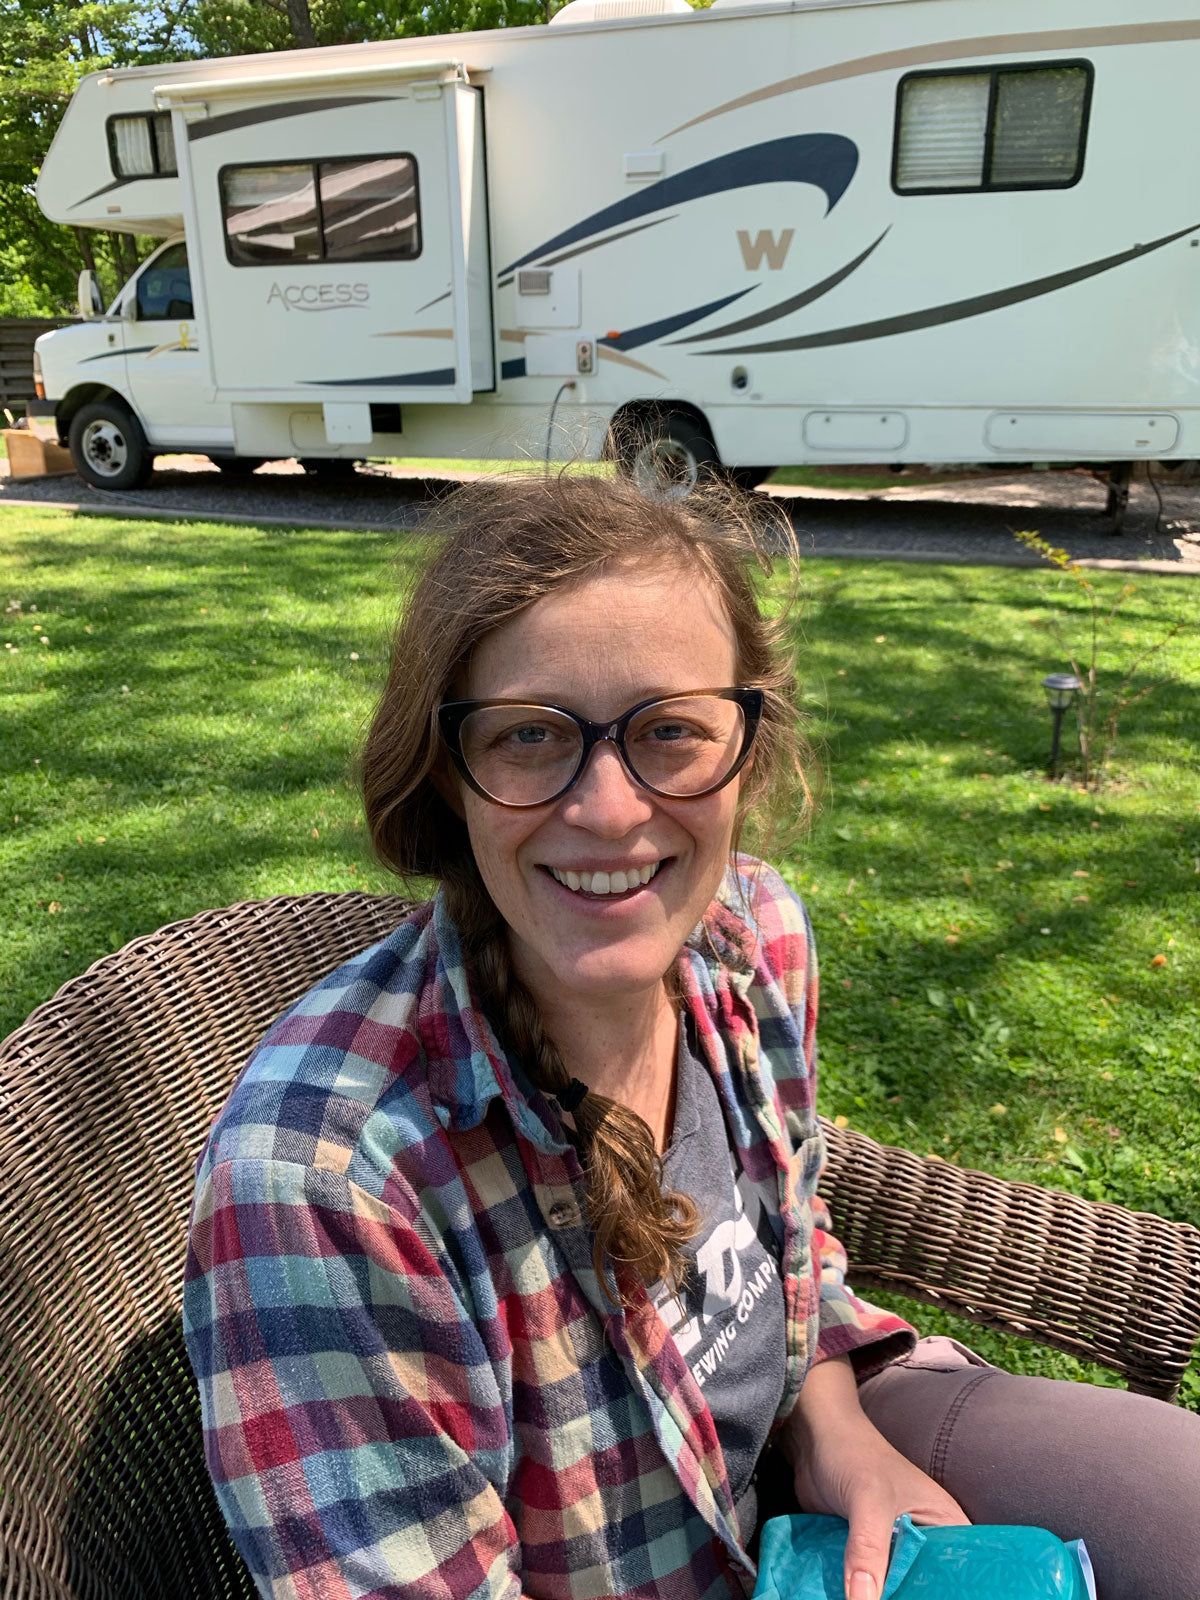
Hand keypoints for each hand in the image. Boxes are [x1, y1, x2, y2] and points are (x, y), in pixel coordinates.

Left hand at [783, 1359, 969, 1599]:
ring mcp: (895, 1546)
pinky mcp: (867, 1552)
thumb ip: (868, 1551)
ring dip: (883, 1598)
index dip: (953, 1591)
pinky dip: (862, 1594)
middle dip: (912, 1596)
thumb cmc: (853, 1454)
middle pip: (928, 1585)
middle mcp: (925, 1538)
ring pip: (898, 1587)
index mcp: (945, 1522)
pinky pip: (870, 1583)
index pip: (962, 1571)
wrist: (814, 1437)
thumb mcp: (868, 1501)